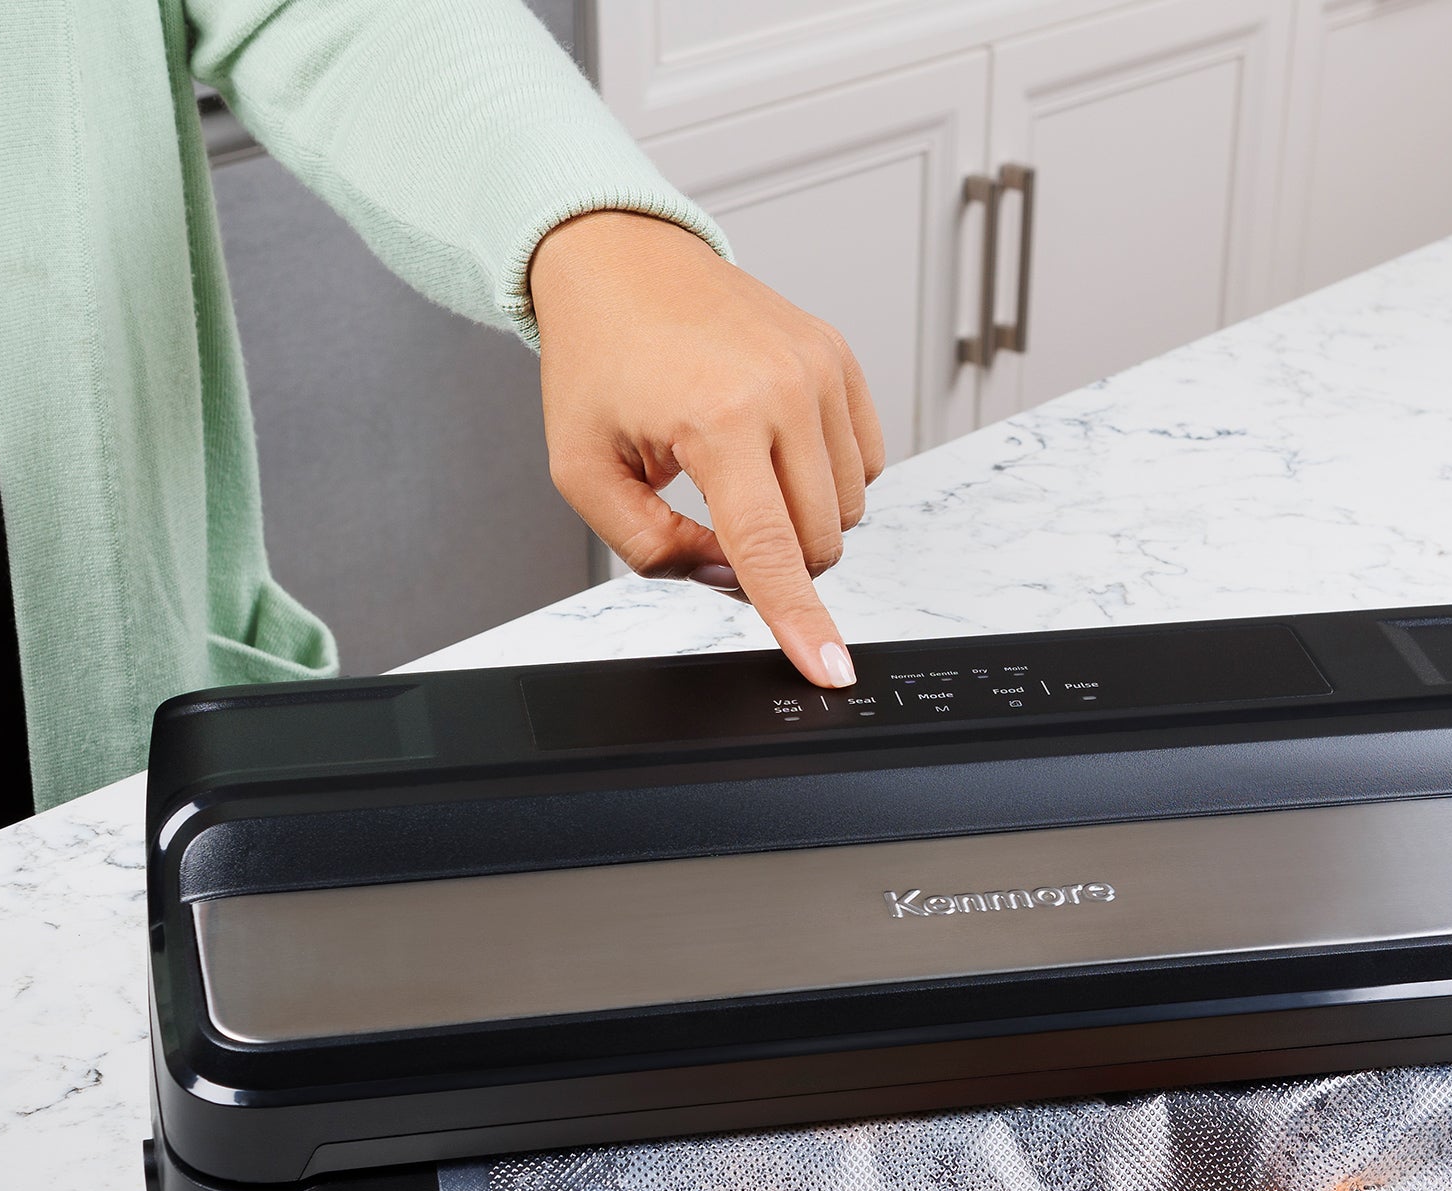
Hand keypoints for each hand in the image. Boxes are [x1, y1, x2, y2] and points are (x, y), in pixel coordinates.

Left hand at [528, 210, 885, 688]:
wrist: (618, 259)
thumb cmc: (597, 357)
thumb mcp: (585, 472)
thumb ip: (652, 548)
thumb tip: (729, 578)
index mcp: (715, 417)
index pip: (769, 549)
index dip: (799, 622)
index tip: (829, 670)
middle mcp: (782, 388)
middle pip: (816, 541)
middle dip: (774, 558)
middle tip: (714, 515)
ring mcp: (820, 368)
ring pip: (847, 509)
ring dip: (800, 516)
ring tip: (739, 470)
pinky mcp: (839, 357)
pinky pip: (866, 461)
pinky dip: (825, 478)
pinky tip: (774, 448)